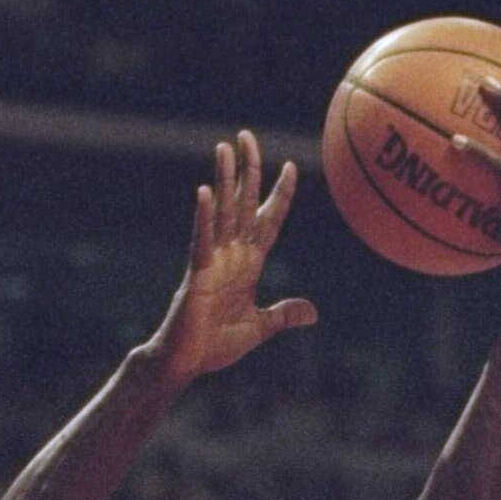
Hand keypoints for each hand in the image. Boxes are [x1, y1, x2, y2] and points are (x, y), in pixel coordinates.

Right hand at [155, 132, 317, 384]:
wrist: (187, 363)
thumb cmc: (215, 346)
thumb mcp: (259, 328)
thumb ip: (283, 315)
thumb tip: (312, 313)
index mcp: (249, 264)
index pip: (268, 221)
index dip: (280, 195)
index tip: (290, 166)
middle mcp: (231, 255)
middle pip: (244, 204)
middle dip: (248, 170)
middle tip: (248, 136)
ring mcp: (213, 261)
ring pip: (223, 212)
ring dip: (225, 180)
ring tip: (225, 147)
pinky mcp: (197, 273)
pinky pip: (202, 241)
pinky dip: (204, 217)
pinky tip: (205, 193)